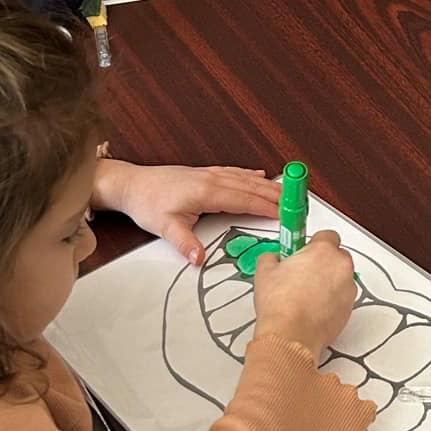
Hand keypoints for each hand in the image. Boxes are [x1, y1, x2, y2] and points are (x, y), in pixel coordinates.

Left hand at [95, 160, 281, 265]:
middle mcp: (211, 180)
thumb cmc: (146, 202)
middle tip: (299, 201)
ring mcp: (209, 174)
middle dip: (277, 194)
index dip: (267, 206)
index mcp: (206, 192)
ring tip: (289, 190)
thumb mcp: (164, 226)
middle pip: (252, 187)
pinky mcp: (204, 173)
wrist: (130, 184)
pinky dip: (250, 175)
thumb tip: (200, 258)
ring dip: (268, 184)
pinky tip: (260, 175)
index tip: (286, 212)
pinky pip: (234, 172)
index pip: (245, 200)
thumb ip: (185, 242)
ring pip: (246, 178)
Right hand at [251, 230, 357, 359]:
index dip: (313, 244)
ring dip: (328, 282)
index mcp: (324, 251)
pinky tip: (312, 307)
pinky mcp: (350, 309)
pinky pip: (342, 297)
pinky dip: (331, 300)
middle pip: (336, 256)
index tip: (303, 250)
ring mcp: (348, 288)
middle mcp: (341, 267)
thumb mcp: (265, 271)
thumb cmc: (281, 305)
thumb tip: (273, 258)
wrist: (291, 335)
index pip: (327, 235)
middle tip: (302, 273)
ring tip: (305, 294)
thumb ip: (272, 256)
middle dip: (322, 262)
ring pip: (340, 278)